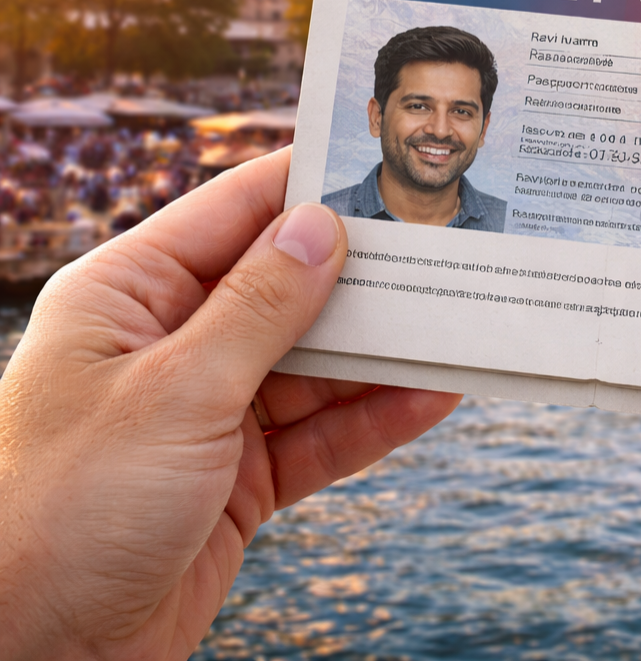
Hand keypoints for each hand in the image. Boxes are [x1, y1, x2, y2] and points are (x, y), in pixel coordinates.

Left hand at [0, 147, 461, 658]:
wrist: (30, 650)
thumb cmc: (65, 508)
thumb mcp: (174, 394)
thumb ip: (259, 309)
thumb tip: (323, 227)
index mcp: (129, 296)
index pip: (233, 214)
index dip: (308, 186)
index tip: (384, 165)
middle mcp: (171, 344)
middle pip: (287, 290)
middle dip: (365, 278)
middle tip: (448, 252)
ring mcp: (208, 413)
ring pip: (316, 365)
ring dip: (383, 353)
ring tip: (460, 323)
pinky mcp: (240, 478)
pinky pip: (322, 435)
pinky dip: (376, 419)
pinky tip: (433, 397)